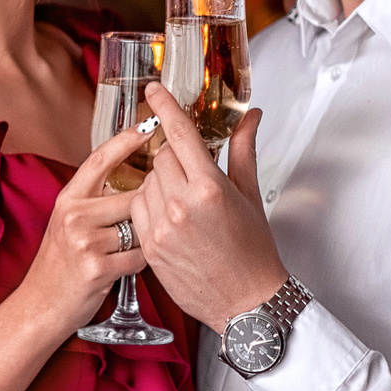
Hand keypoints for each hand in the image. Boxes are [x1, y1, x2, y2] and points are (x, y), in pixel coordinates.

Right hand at [12, 122, 150, 334]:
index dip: (127, 140)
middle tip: (162, 211)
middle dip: (151, 205)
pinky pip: (139, 256)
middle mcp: (74, 216)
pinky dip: (142, 261)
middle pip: (132, 195)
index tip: (150, 125)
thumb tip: (133, 178)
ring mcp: (84, 241)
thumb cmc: (61, 264)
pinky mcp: (97, 268)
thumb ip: (94, 200)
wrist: (42, 304)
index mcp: (68, 199)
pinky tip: (133, 265)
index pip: (100, 159)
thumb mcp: (68, 223)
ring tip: (138, 246)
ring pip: (139, 227)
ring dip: (147, 237)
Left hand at [134, 82, 288, 327]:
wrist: (246, 302)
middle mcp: (182, 205)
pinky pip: (137, 209)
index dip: (165, 106)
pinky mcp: (149, 246)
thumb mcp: (250, 196)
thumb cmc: (253, 250)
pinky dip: (149, 206)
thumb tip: (251, 116)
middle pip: (161, 157)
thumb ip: (243, 150)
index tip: (154, 89)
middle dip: (174, 157)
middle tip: (192, 171)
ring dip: (160, 182)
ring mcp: (162, 227)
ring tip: (185, 200)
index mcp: (210, 188)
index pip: (180, 134)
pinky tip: (171, 217)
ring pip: (146, 182)